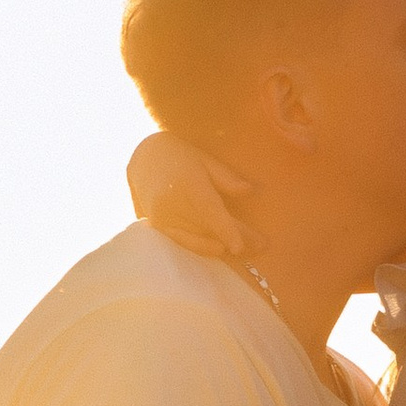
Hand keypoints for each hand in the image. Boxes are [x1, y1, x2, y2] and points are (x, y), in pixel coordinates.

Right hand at [125, 129, 259, 260]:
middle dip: (237, 239)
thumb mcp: (205, 160)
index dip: (225, 230)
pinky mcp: (157, 227)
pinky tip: (220, 249)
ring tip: (248, 250)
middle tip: (262, 245)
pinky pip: (184, 242)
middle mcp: (171, 203)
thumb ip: (227, 178)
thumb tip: (252, 191)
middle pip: (208, 228)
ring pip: (198, 239)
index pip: (209, 210)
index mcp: (187, 183)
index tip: (239, 247)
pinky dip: (203, 247)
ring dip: (223, 246)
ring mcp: (161, 218)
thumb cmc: (181, 156)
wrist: (144, 158)